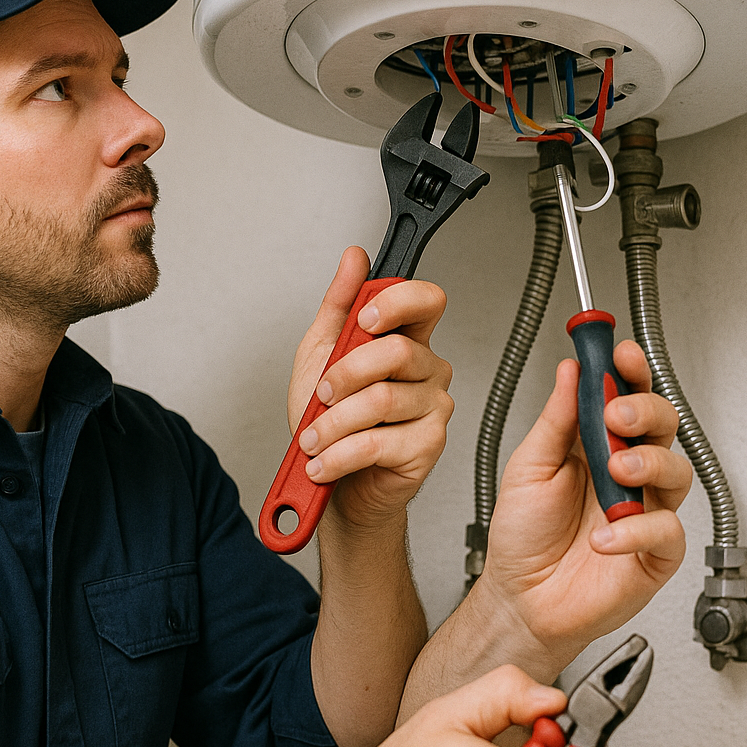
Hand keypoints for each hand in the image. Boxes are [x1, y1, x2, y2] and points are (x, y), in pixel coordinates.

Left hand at [287, 246, 452, 529]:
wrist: (337, 487)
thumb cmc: (331, 423)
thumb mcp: (320, 355)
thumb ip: (338, 306)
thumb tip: (354, 259)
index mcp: (407, 341)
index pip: (426, 301)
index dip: (397, 303)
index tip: (363, 320)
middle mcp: (427, 372)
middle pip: (399, 351)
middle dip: (345, 373)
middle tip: (322, 393)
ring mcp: (433, 409)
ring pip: (382, 400)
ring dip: (332, 423)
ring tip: (313, 438)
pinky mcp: (428, 447)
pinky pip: (379, 442)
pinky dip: (339, 454)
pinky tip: (324, 461)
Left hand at [476, 340, 691, 669]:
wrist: (519, 599)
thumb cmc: (523, 536)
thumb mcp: (528, 467)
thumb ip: (555, 420)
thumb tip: (571, 371)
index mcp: (598, 446)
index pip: (628, 397)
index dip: (631, 373)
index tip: (622, 355)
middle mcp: (627, 474)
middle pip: (664, 426)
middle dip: (646, 411)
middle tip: (617, 413)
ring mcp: (644, 512)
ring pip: (677, 472)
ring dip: (649, 463)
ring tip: (616, 469)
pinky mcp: (654, 554)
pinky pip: (666, 532)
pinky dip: (637, 530)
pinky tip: (604, 536)